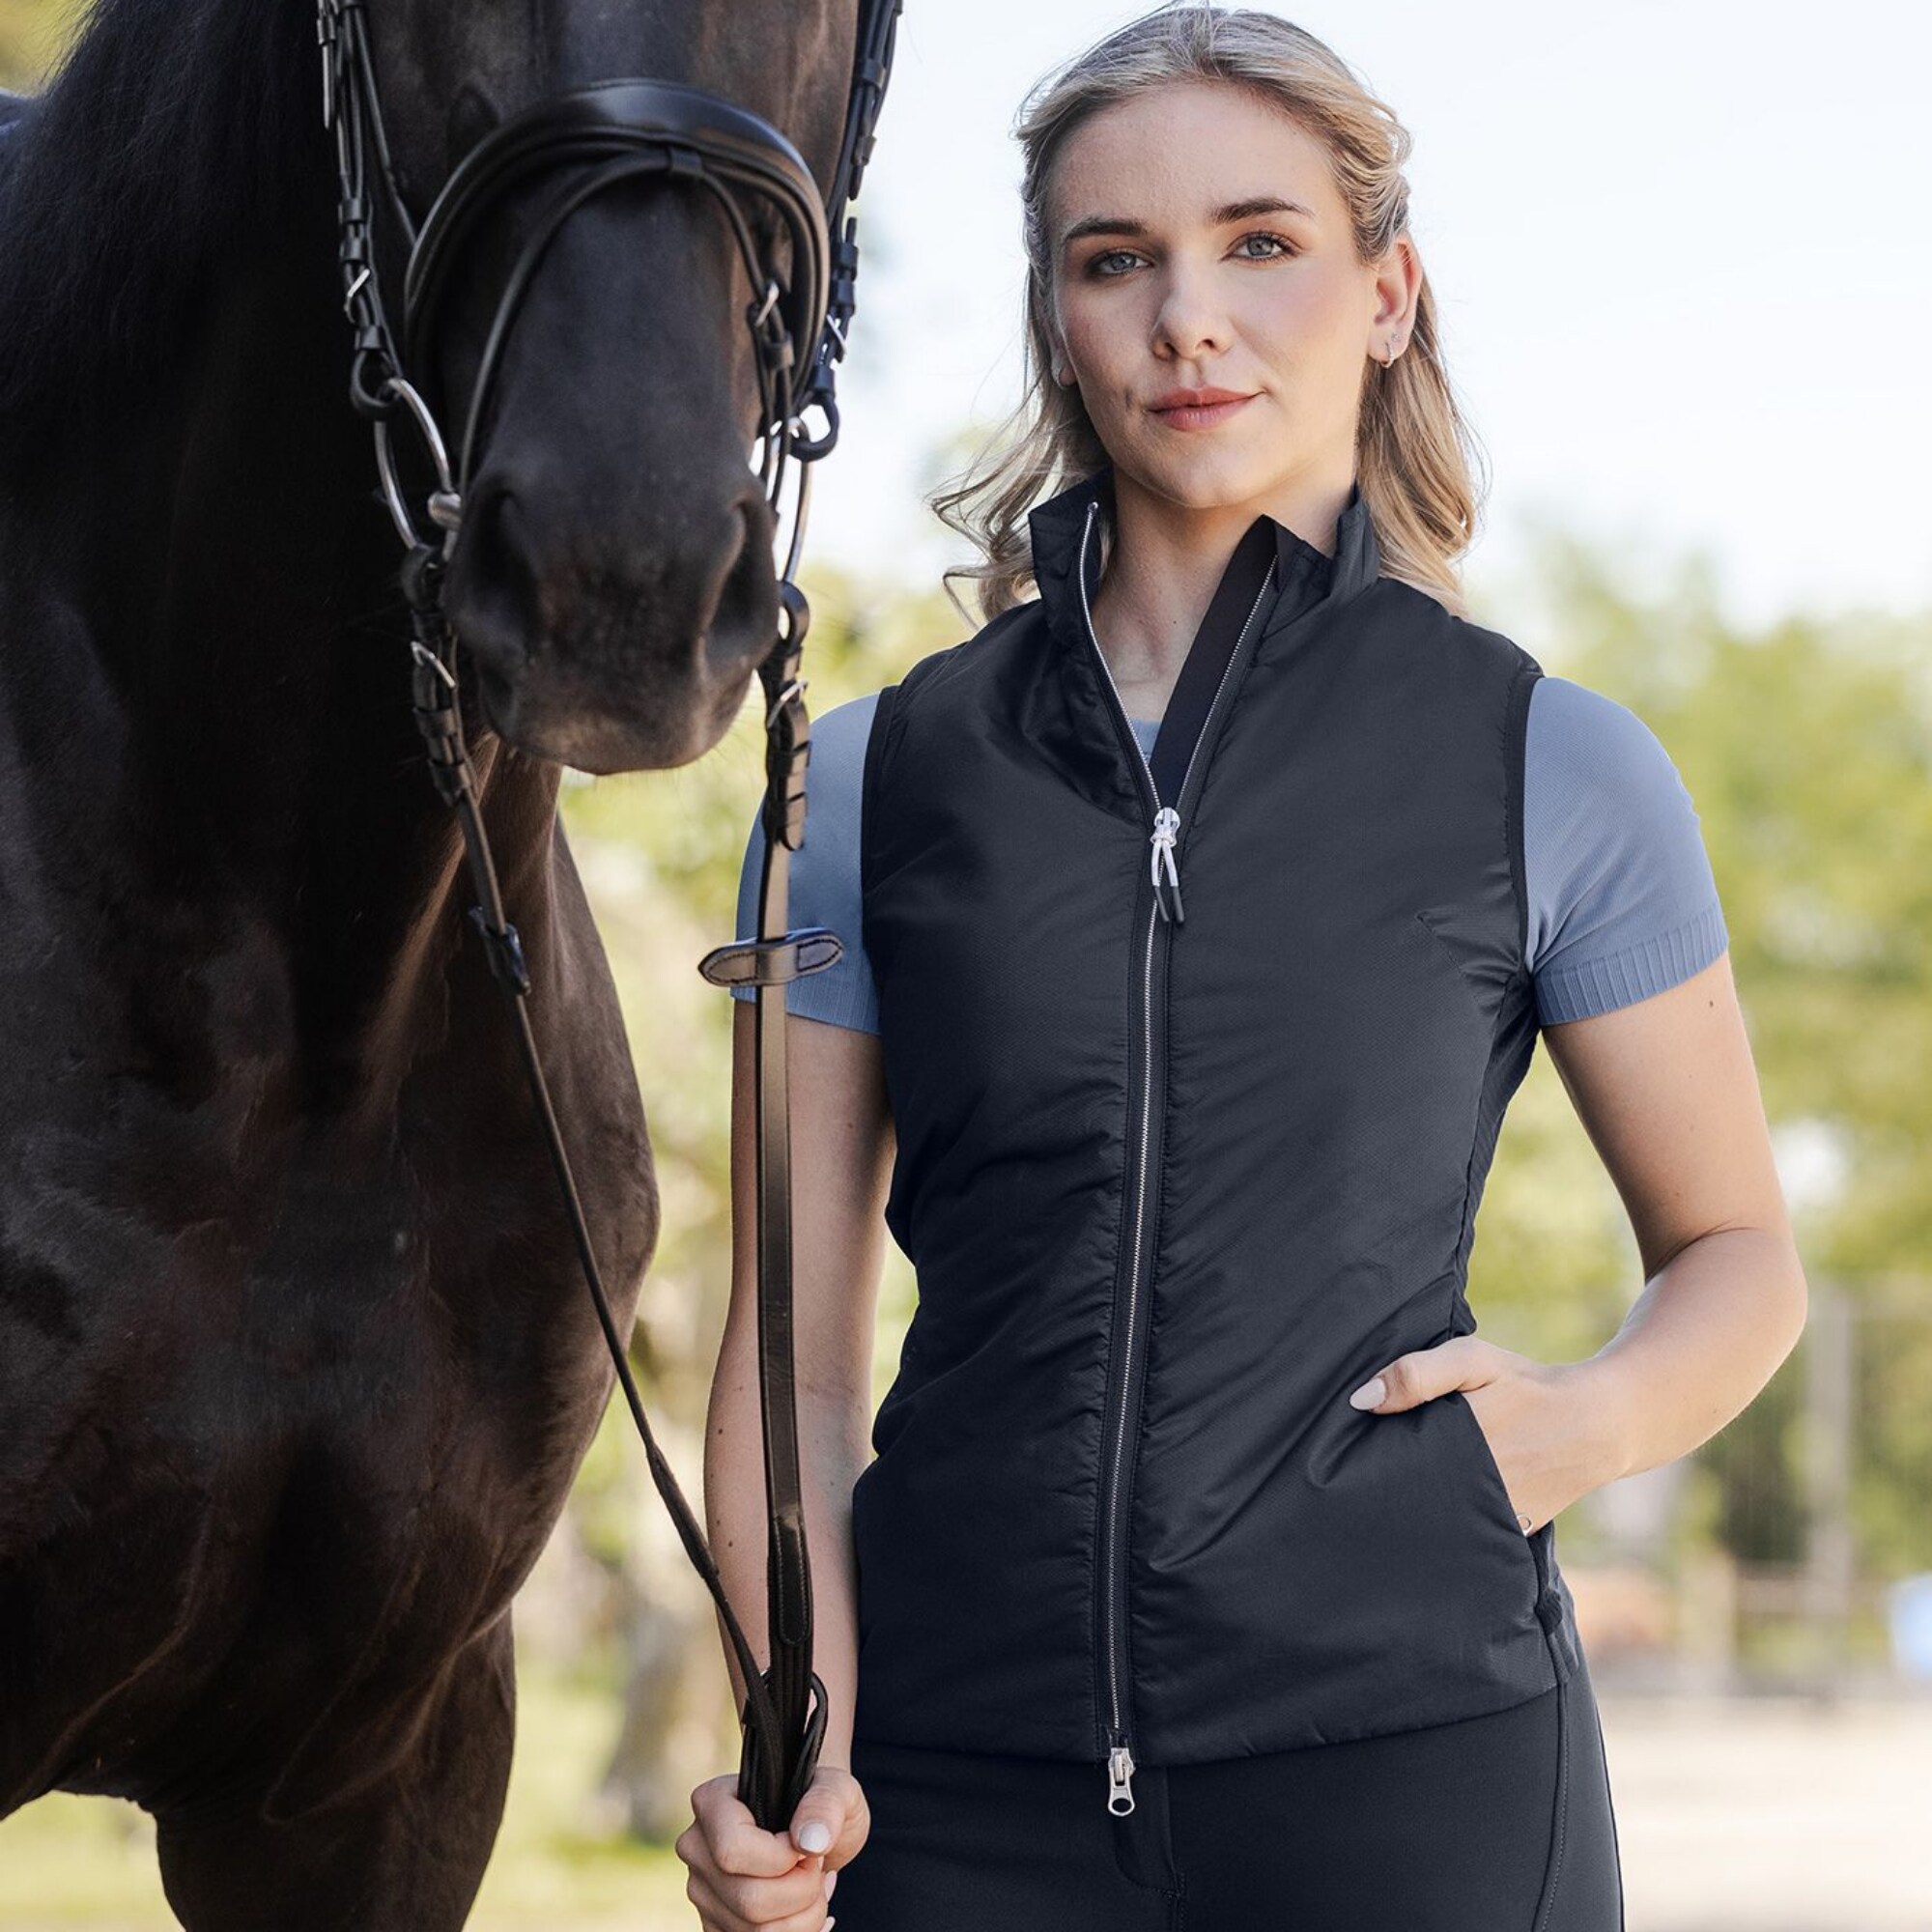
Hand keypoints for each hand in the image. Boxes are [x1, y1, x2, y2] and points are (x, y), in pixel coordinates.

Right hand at [675, 1762, 868, 1931]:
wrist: (816, 1831)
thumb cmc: (821, 1802)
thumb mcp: (836, 1789)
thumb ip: (825, 1803)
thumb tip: (810, 1841)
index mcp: (712, 1801)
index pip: (732, 1850)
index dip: (780, 1859)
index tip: (806, 1847)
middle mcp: (698, 1848)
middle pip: (748, 1899)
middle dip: (802, 1892)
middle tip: (819, 1868)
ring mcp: (704, 1891)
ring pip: (754, 1931)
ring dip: (804, 1917)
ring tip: (816, 1887)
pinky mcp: (717, 1923)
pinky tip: (805, 1909)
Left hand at [1346, 1337, 1622, 1534]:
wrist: (1597, 1423)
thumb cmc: (1526, 1385)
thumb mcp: (1473, 1360)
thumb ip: (1418, 1374)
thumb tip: (1361, 1400)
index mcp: (1460, 1444)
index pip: (1393, 1466)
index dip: (1367, 1465)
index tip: (1345, 1462)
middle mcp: (1477, 1486)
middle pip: (1410, 1497)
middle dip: (1385, 1492)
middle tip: (1355, 1487)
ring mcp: (1497, 1514)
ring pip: (1438, 1521)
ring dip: (1416, 1513)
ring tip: (1387, 1504)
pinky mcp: (1514, 1530)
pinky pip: (1470, 1535)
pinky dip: (1451, 1527)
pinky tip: (1431, 1518)